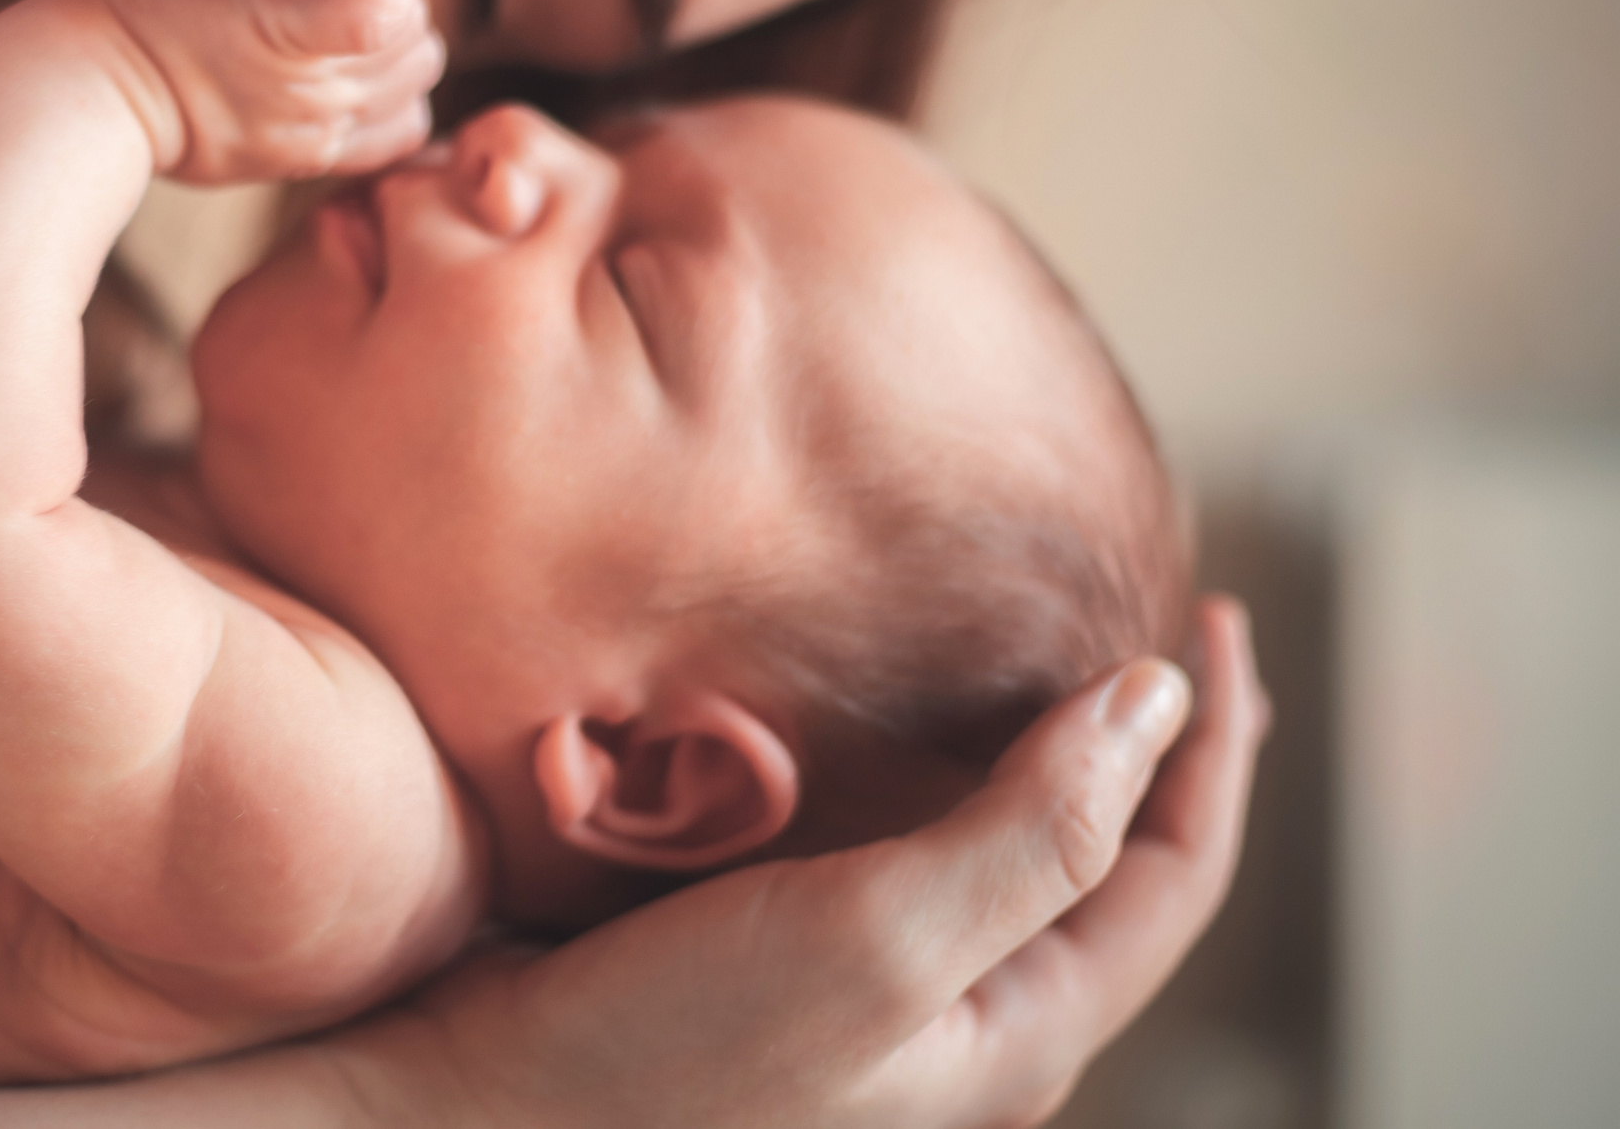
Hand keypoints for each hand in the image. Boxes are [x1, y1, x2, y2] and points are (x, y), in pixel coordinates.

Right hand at [80, 0, 444, 184]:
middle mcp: (321, 85)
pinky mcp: (308, 159)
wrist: (96, 91)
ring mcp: (318, 128)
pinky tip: (356, 86)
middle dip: (400, 13)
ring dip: (398, 64)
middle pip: (419, 43)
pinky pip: (397, 136)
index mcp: (300, 19)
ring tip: (351, 42)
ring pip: (416, 90)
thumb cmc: (144, 2)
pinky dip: (393, 110)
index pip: (402, 3)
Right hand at [347, 597, 1268, 1128]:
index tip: (1220, 618)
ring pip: (1010, 866)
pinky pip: (908, 860)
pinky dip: (940, 779)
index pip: (1174, 876)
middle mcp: (960, 1024)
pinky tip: (902, 731)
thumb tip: (1158, 702)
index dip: (1216, 748)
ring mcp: (873, 999)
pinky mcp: (788, 964)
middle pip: (1110, 876)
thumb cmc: (667, 1054)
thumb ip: (1028, 831)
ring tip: (1062, 670)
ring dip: (1051, 764)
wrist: (478, 1109)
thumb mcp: (874, 941)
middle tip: (1176, 645)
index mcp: (1015, 1036)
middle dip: (1159, 761)